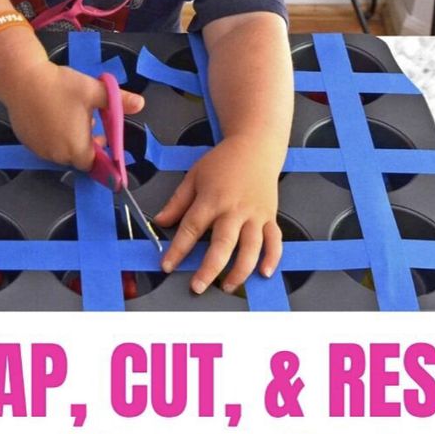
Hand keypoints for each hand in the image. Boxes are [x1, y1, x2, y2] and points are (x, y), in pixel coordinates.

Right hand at [4, 59, 143, 170]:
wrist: (21, 78)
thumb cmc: (60, 86)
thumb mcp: (94, 91)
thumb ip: (118, 101)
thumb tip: (140, 103)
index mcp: (77, 149)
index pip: (94, 164)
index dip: (100, 153)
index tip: (102, 139)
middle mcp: (57, 155)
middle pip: (77, 158)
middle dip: (85, 144)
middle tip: (89, 122)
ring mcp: (40, 150)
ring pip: (60, 151)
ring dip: (68, 140)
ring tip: (69, 116)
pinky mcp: (26, 142)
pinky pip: (44, 145)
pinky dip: (51, 136)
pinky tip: (52, 117)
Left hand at [153, 134, 283, 293]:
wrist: (256, 146)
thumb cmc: (224, 162)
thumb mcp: (194, 176)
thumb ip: (177, 202)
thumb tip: (160, 222)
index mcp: (212, 199)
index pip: (191, 229)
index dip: (177, 250)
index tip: (167, 266)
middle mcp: (235, 209)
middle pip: (222, 244)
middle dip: (209, 269)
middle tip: (197, 287)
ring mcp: (255, 215)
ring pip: (250, 248)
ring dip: (240, 271)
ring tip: (228, 287)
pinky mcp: (270, 217)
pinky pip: (274, 241)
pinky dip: (272, 258)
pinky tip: (264, 273)